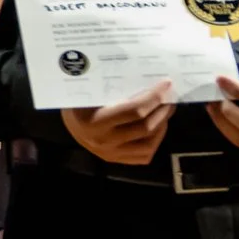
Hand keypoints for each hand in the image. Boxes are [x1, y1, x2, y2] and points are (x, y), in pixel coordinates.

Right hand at [60, 81, 176, 165]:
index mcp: (95, 121)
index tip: (166, 85)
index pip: (134, 110)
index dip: (154, 97)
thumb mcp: (89, 92)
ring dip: (162, 126)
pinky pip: (144, 156)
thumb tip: (146, 78)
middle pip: (145, 127)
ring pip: (149, 144)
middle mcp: (103, 141)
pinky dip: (155, 142)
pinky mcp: (116, 160)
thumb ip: (113, 88)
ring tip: (164, 112)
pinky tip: (156, 129)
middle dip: (162, 110)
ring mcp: (111, 153)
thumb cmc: (78, 103)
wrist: (68, 124)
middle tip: (169, 97)